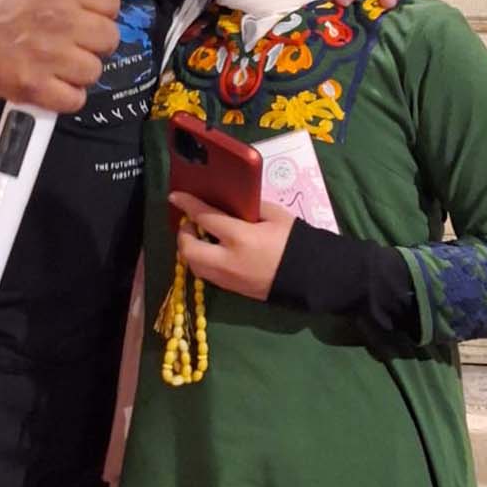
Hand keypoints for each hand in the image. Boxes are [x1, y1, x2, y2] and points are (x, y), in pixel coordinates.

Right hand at [0, 0, 120, 112]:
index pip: (112, 2)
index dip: (98, 9)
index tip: (79, 12)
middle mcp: (63, 21)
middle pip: (109, 39)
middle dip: (91, 40)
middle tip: (67, 37)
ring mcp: (50, 56)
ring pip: (93, 71)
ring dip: (78, 69)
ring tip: (56, 59)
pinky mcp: (35, 86)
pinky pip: (74, 99)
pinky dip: (65, 95)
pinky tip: (50, 81)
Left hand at [172, 195, 294, 301]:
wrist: (311, 276)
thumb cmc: (294, 241)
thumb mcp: (274, 214)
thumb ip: (249, 207)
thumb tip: (231, 204)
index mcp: (239, 237)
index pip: (204, 218)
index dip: (188, 205)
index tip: (175, 196)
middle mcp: (227, 260)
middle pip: (188, 249)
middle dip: (183, 233)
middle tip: (190, 223)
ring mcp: (228, 278)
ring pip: (194, 265)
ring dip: (190, 249)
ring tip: (200, 237)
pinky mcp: (232, 290)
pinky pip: (206, 275)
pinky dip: (202, 261)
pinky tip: (211, 251)